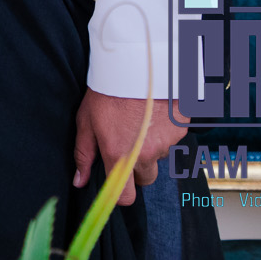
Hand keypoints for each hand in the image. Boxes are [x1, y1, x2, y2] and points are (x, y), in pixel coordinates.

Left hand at [72, 90, 185, 204]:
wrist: (136, 64)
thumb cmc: (106, 92)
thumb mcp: (86, 121)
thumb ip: (83, 154)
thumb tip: (79, 181)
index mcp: (119, 156)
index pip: (126, 197)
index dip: (121, 193)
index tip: (117, 182)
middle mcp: (145, 155)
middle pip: (144, 178)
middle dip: (136, 168)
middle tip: (127, 142)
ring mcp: (166, 143)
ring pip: (159, 157)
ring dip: (151, 146)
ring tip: (139, 120)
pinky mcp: (181, 130)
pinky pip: (172, 140)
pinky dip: (164, 131)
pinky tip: (153, 112)